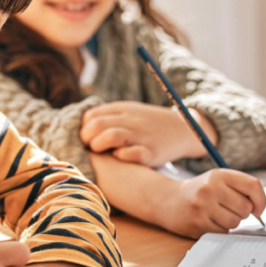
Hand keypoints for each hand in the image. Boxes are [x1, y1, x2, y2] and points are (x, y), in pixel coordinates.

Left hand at [80, 101, 217, 166]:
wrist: (183, 129)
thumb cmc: (149, 124)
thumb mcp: (130, 113)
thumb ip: (108, 116)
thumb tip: (81, 126)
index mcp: (123, 109)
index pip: (91, 116)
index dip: (83, 128)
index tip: (86, 139)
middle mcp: (131, 120)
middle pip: (97, 126)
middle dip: (87, 139)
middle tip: (91, 147)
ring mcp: (141, 136)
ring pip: (111, 136)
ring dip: (99, 146)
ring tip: (101, 151)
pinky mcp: (151, 152)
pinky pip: (131, 154)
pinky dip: (121, 156)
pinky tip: (120, 157)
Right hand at [154, 168, 265, 238]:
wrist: (170, 201)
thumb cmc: (202, 192)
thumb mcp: (219, 181)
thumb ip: (241, 189)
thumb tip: (260, 209)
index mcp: (220, 174)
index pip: (252, 186)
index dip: (261, 200)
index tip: (259, 209)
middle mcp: (210, 187)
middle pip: (245, 207)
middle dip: (243, 213)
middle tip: (231, 210)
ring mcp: (203, 205)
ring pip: (235, 222)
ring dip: (231, 222)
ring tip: (218, 215)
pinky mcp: (198, 222)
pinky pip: (223, 232)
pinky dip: (221, 229)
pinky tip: (210, 221)